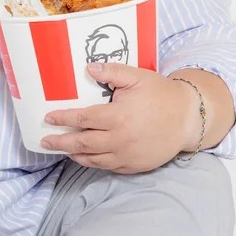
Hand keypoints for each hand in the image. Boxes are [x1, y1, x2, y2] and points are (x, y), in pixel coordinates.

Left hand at [39, 63, 199, 173]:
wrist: (189, 118)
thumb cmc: (161, 95)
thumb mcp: (137, 77)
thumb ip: (111, 72)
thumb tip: (88, 68)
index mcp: (117, 116)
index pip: (82, 119)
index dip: (63, 118)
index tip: (49, 118)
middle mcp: (120, 139)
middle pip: (82, 143)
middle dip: (60, 142)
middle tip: (45, 141)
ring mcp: (127, 155)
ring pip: (93, 159)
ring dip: (74, 155)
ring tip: (62, 150)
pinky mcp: (135, 165)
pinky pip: (109, 167)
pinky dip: (93, 163)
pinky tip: (85, 158)